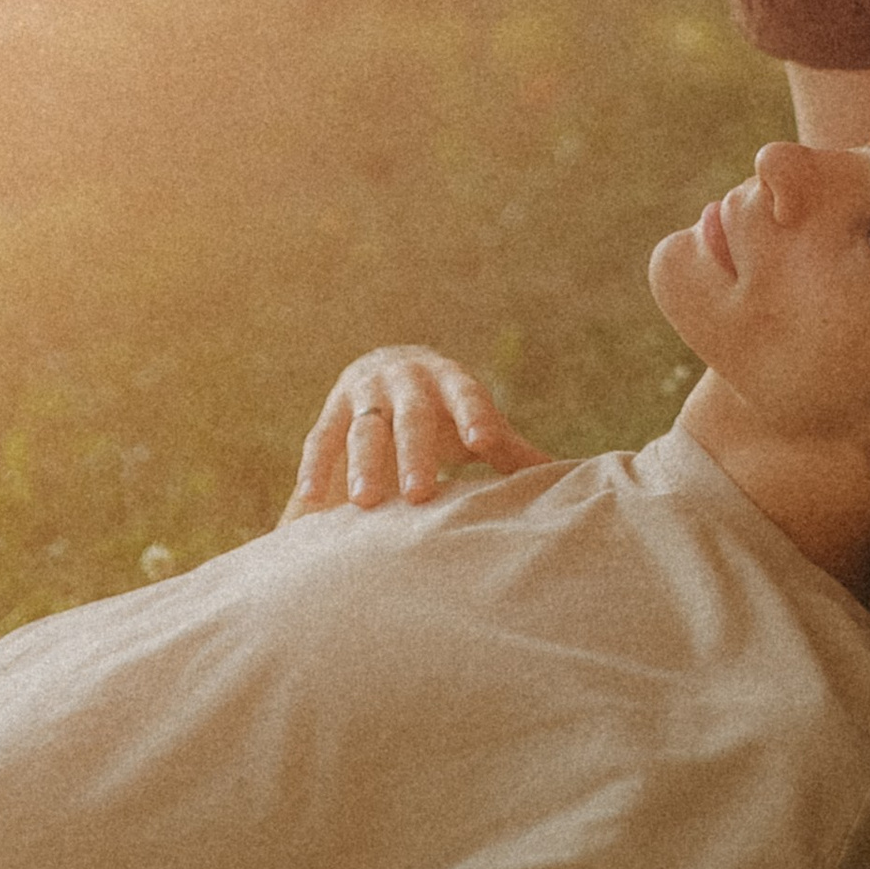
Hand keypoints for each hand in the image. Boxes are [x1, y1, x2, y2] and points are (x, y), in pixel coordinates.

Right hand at [279, 351, 550, 522]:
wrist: (389, 365)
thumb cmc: (446, 409)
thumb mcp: (473, 418)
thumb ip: (506, 446)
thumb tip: (560, 476)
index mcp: (449, 379)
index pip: (466, 394)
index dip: (475, 415)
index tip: (482, 442)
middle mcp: (406, 380)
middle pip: (412, 417)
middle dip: (415, 453)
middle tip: (419, 493)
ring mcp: (366, 392)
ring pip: (364, 428)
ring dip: (362, 464)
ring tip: (364, 503)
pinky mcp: (332, 410)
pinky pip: (320, 440)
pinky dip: (314, 470)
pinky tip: (309, 504)